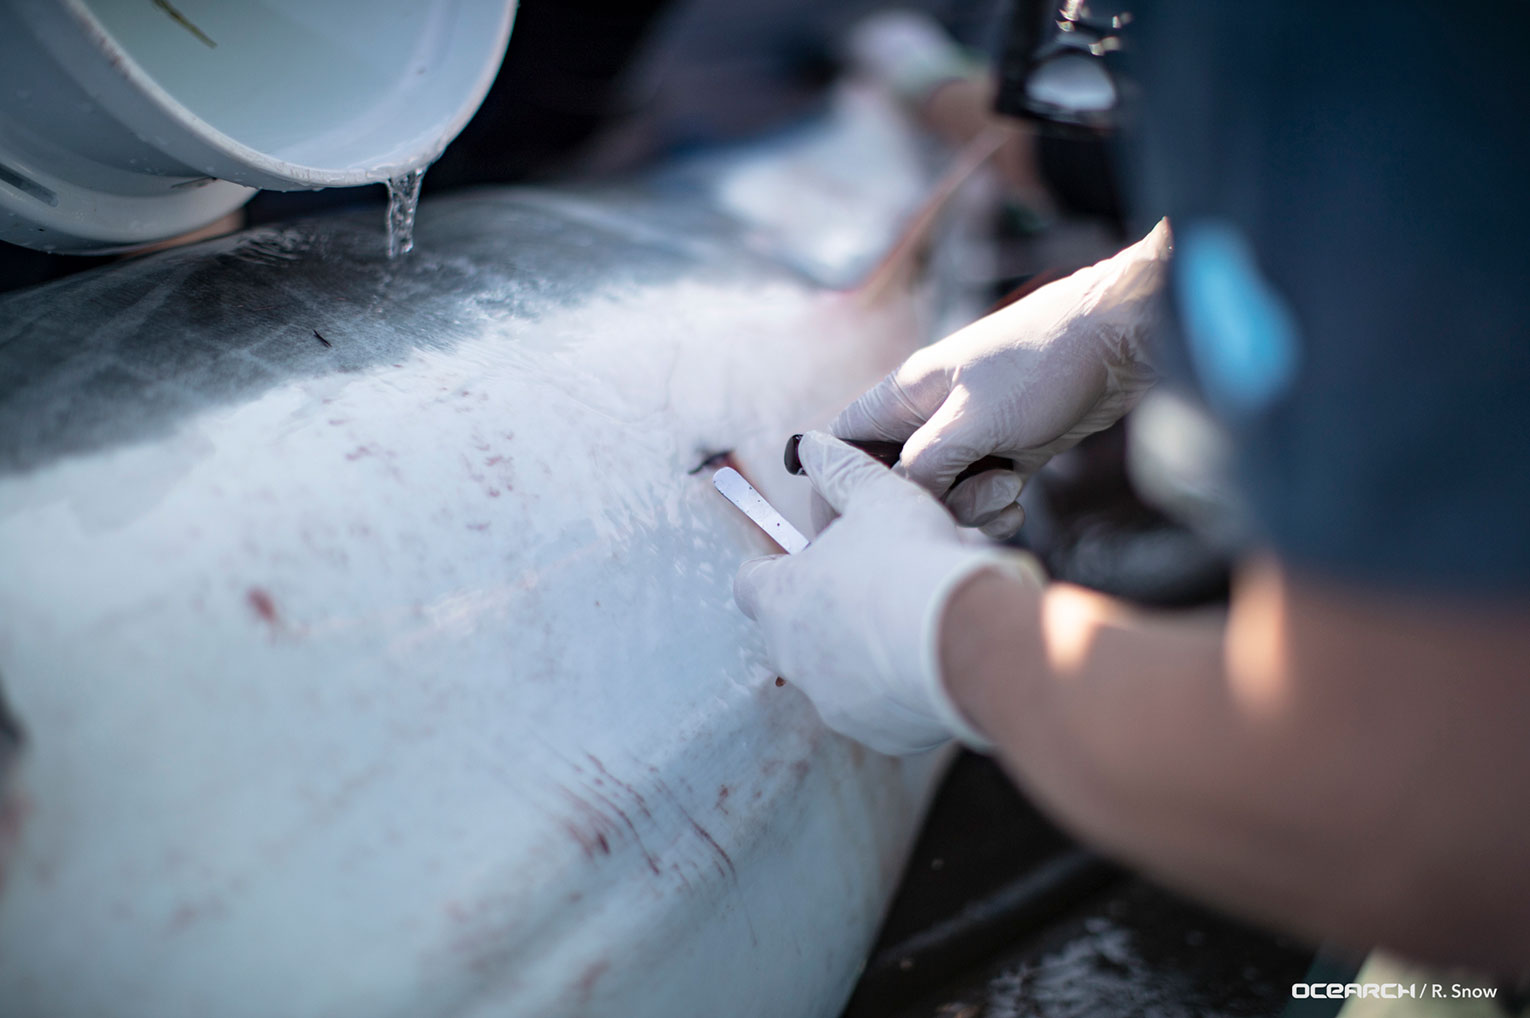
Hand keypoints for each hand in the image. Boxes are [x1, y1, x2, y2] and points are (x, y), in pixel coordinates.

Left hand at [734, 432, 1043, 754]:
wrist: (966, 639)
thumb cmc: (911, 560)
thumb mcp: (876, 495)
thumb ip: (840, 469)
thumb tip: (812, 444)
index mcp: (780, 600)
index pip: (751, 583)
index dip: (776, 567)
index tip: (806, 558)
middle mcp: (794, 659)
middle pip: (798, 630)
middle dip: (833, 608)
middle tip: (878, 583)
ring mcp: (833, 702)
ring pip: (843, 671)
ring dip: (869, 649)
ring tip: (917, 619)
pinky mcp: (878, 734)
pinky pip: (883, 707)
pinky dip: (903, 687)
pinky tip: (937, 658)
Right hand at [833, 220, 1171, 537]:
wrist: (1118, 343)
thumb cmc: (1040, 365)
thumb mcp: (971, 422)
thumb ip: (923, 466)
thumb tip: (900, 504)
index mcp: (904, 395)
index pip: (843, 443)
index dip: (837, 483)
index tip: (855, 521)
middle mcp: (928, 415)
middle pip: (895, 481)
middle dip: (928, 503)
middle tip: (969, 491)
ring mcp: (967, 435)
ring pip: (942, 494)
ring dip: (971, 505)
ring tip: (1010, 483)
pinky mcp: (1005, 451)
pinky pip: (980, 496)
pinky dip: (995, 508)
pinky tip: (1020, 501)